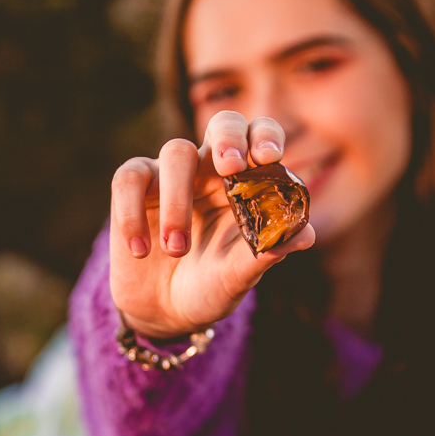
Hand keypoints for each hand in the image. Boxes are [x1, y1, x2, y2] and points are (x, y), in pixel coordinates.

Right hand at [109, 111, 314, 339]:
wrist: (167, 312)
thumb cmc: (213, 285)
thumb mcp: (240, 275)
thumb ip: (268, 252)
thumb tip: (305, 234)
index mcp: (246, 182)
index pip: (260, 138)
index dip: (266, 136)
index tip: (268, 157)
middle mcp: (211, 169)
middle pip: (223, 123)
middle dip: (228, 137)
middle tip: (229, 166)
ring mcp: (171, 174)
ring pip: (176, 152)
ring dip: (177, 202)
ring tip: (177, 249)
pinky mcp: (134, 188)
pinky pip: (129, 179)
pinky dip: (131, 214)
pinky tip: (141, 250)